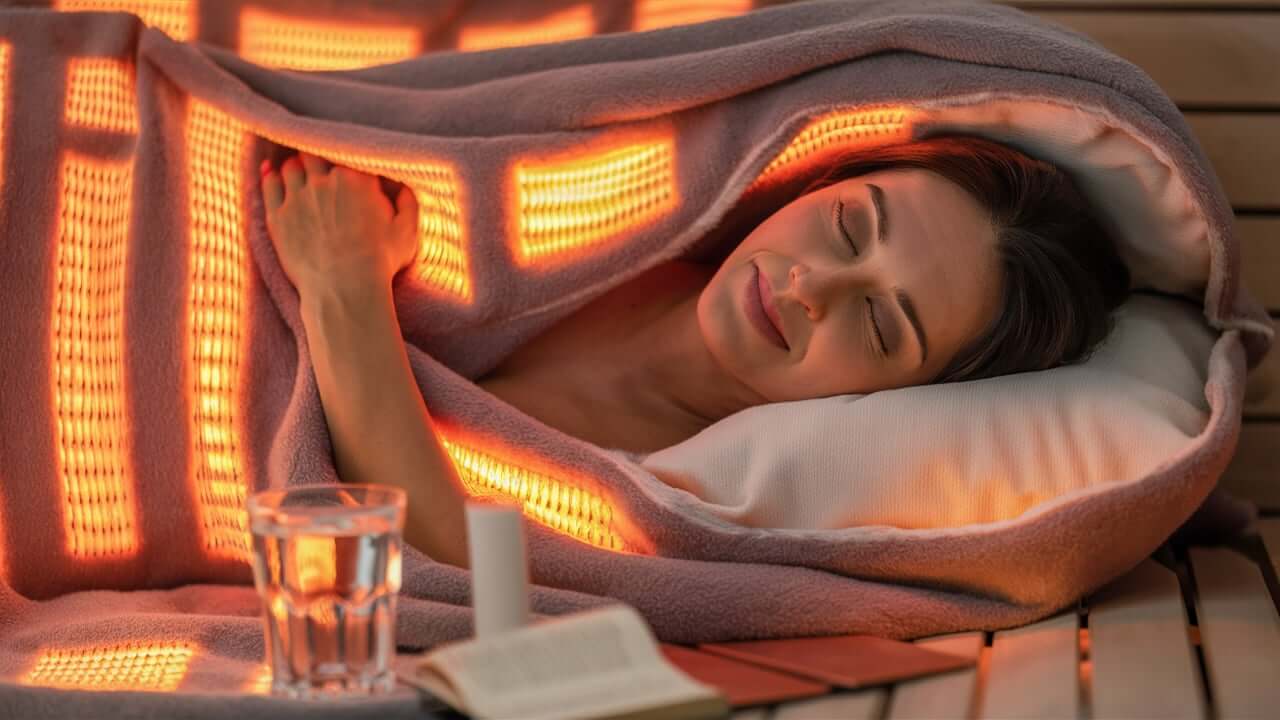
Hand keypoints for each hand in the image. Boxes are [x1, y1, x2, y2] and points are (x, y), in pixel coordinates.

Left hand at [260, 151, 419, 294]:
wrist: (345, 289)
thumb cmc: (380, 262)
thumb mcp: (407, 232)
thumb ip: (408, 203)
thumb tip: (404, 188)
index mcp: (357, 178)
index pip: (347, 153)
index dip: (346, 157)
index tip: (346, 164)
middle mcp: (324, 181)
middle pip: (314, 153)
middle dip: (318, 157)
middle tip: (321, 165)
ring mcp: (297, 197)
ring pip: (291, 166)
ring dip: (296, 167)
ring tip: (300, 172)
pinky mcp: (278, 217)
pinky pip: (268, 185)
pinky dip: (269, 176)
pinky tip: (270, 172)